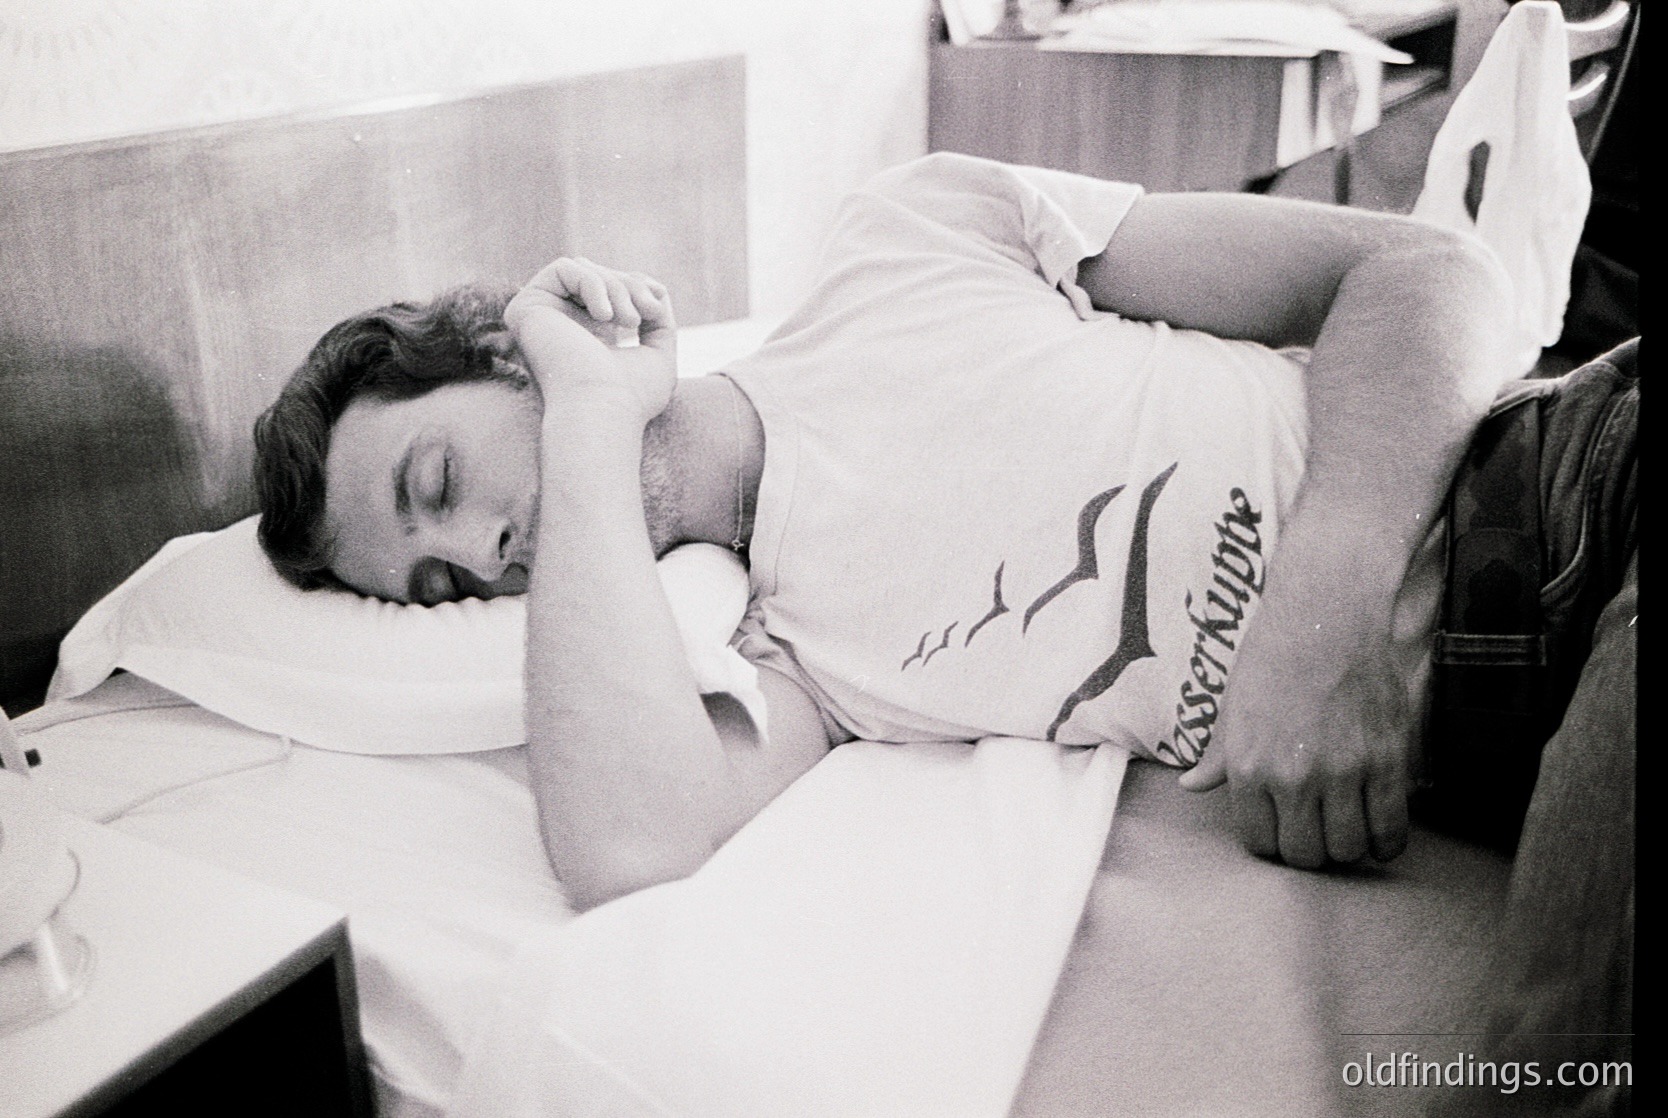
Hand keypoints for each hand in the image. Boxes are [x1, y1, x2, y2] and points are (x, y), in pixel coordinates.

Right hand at [505, 257, 677, 426]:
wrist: (603, 412)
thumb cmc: (632, 397)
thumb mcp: (657, 353)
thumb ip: (658, 321)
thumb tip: (656, 289)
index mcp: (587, 335)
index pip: (609, 289)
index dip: (637, 288)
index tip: (656, 309)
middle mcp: (560, 325)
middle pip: (599, 276)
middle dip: (630, 287)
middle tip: (648, 314)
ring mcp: (540, 318)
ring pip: (583, 270)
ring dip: (616, 286)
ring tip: (630, 320)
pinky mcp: (525, 309)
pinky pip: (563, 268)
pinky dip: (593, 284)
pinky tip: (605, 317)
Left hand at [1178, 601, 1412, 867]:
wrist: (1327, 614)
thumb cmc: (1274, 656)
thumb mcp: (1233, 706)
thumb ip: (1217, 756)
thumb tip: (1191, 785)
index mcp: (1249, 767)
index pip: (1259, 843)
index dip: (1273, 841)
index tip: (1284, 828)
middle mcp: (1294, 777)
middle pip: (1304, 856)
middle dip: (1309, 850)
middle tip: (1317, 829)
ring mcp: (1344, 771)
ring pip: (1348, 850)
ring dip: (1347, 846)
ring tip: (1347, 824)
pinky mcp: (1388, 761)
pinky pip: (1390, 830)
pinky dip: (1386, 841)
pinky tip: (1378, 829)